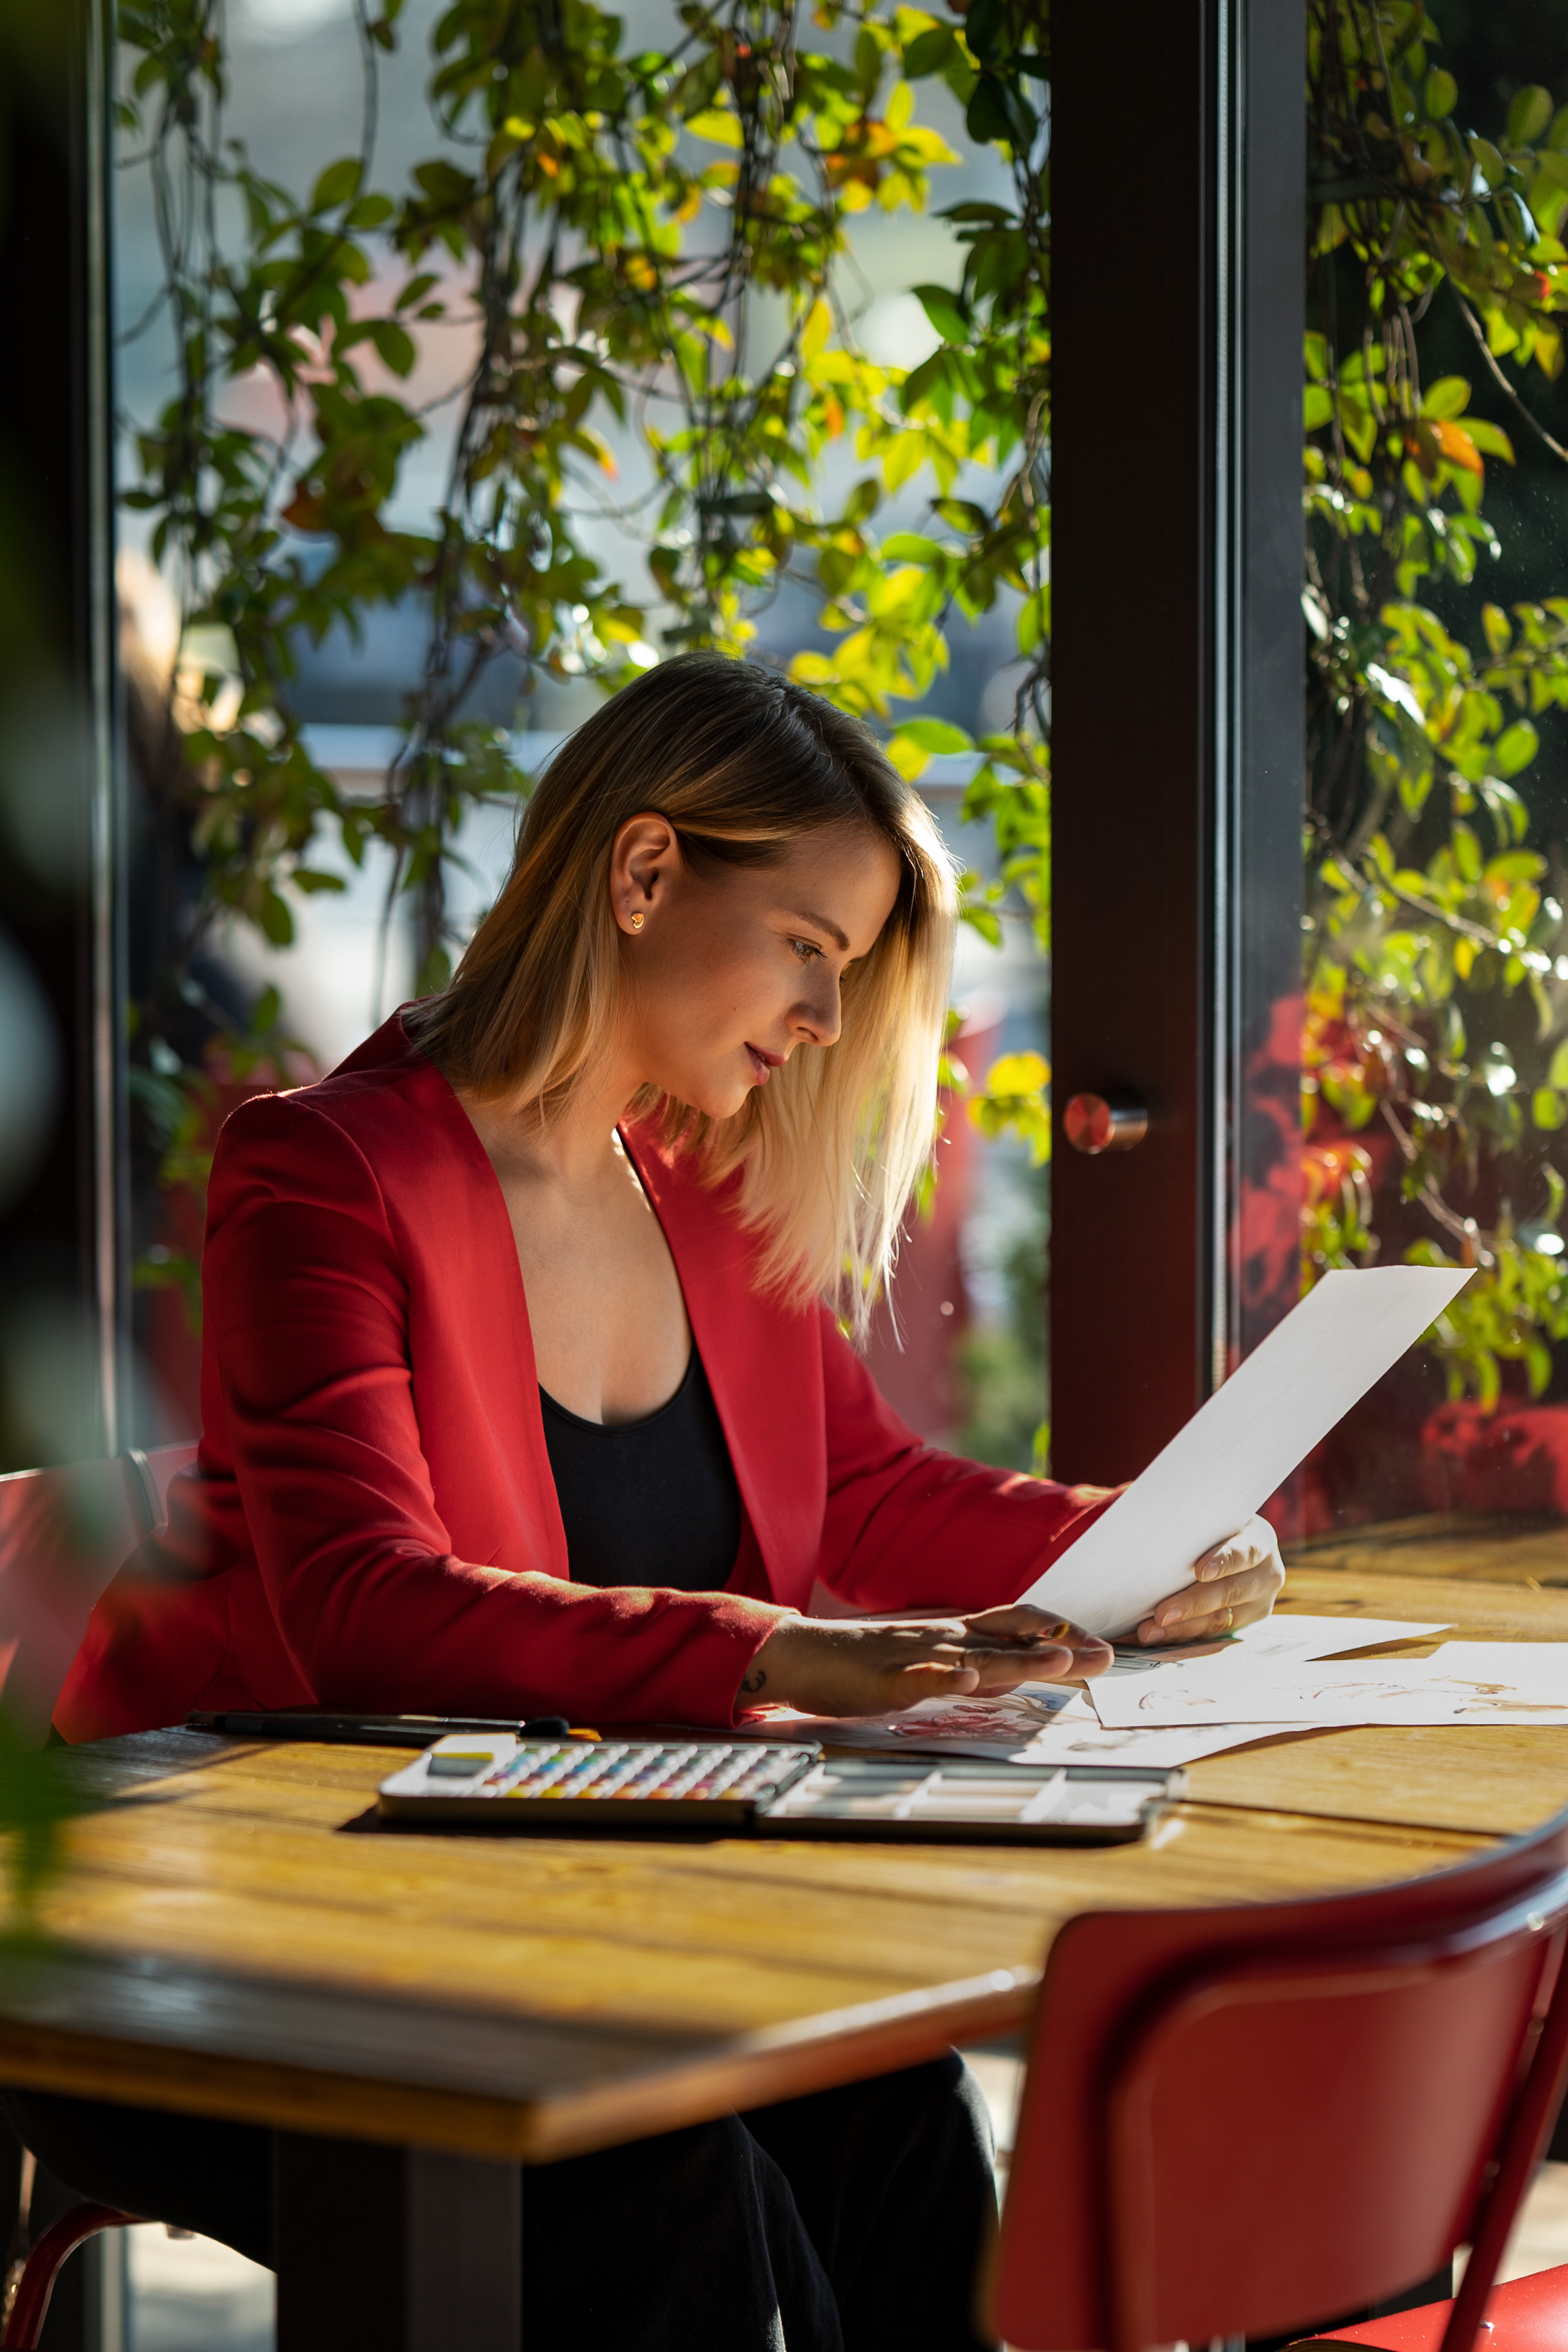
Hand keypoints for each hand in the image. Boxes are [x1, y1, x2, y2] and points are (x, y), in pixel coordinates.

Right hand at [736, 1604, 1112, 1718]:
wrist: (806, 1656)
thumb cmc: (866, 1663)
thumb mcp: (929, 1662)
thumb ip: (969, 1666)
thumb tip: (1008, 1675)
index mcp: (955, 1634)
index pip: (1017, 1623)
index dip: (1059, 1630)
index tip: (1099, 1644)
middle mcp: (945, 1638)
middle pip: (1011, 1638)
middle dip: (1061, 1647)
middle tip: (1107, 1656)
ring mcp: (917, 1656)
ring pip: (975, 1656)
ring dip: (1019, 1659)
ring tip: (1059, 1661)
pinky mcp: (887, 1679)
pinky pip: (919, 1677)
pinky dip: (944, 1678)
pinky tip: (965, 1679)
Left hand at [1134, 1515, 1284, 1645]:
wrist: (1229, 1545)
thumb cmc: (1210, 1527)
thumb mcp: (1207, 1517)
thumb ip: (1183, 1518)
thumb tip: (1134, 1510)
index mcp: (1259, 1540)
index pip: (1245, 1551)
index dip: (1224, 1561)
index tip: (1200, 1571)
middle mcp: (1266, 1574)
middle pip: (1230, 1592)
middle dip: (1193, 1604)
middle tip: (1162, 1613)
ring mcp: (1258, 1603)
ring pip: (1219, 1620)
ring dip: (1181, 1627)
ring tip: (1150, 1631)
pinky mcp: (1243, 1624)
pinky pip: (1210, 1634)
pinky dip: (1180, 1635)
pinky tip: (1156, 1635)